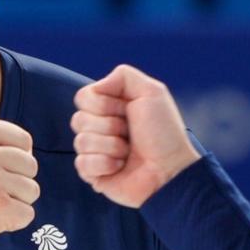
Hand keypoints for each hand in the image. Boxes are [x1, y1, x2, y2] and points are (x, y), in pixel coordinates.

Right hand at [71, 65, 200, 207]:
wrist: (171, 170)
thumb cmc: (164, 134)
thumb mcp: (151, 92)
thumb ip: (123, 76)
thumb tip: (96, 87)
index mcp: (109, 107)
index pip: (83, 97)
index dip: (104, 104)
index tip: (127, 110)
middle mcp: (99, 127)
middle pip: (79, 119)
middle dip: (110, 126)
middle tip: (130, 134)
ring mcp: (94, 151)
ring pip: (81, 141)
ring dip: (111, 146)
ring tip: (129, 152)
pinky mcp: (92, 173)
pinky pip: (82, 163)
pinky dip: (105, 164)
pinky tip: (120, 167)